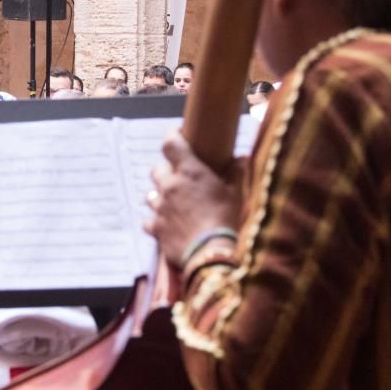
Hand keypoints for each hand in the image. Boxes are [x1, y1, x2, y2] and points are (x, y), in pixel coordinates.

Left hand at [144, 130, 244, 267]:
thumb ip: (237, 172)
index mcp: (189, 172)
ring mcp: (160, 208)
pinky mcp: (156, 229)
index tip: (177, 134)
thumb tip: (242, 158)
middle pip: (156, 169)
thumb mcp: (237, 192)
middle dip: (165, 170)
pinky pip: (148, 221)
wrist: (212, 255)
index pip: (170, 143)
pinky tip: (165, 224)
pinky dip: (155, 221)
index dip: (171, 136)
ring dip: (159, 195)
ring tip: (172, 202)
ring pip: (150, 195)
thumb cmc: (228, 220)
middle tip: (178, 176)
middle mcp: (170, 186)